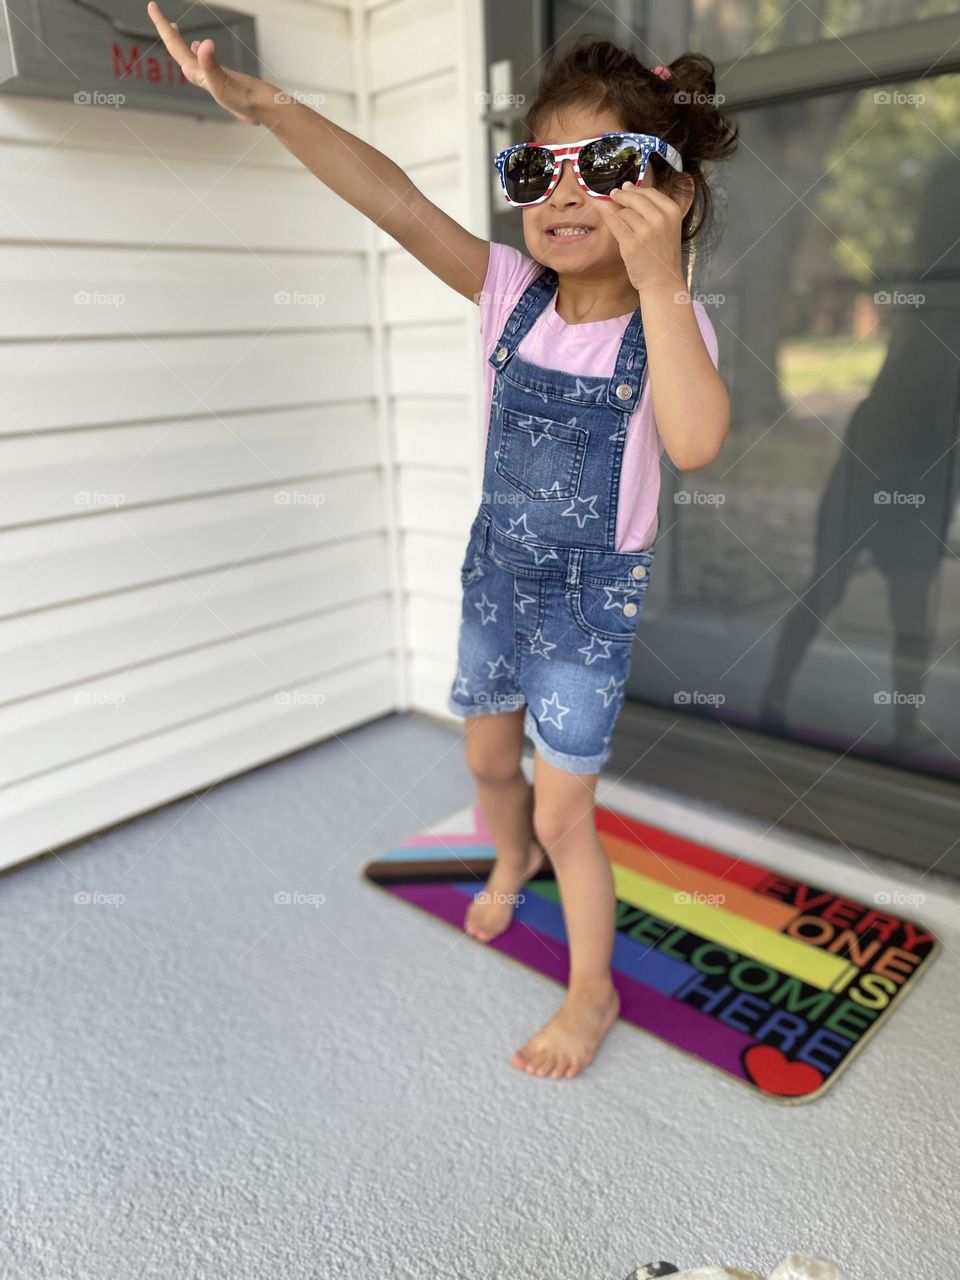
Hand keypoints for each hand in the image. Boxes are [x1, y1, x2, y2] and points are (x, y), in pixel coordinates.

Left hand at [146, 1, 277, 124]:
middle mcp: (204, 78)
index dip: (163, 27)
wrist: (268, 113)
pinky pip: (204, 62)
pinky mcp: (225, 80)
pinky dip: (198, 51)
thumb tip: (202, 43)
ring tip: (172, 28)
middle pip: (178, 51)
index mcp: (200, 76)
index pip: (176, 48)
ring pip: (189, 57)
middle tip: (155, 10)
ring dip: (179, 42)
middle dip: (166, 32)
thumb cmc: (249, 102)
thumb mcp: (226, 82)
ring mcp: (214, 79)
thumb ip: (212, 65)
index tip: (152, 6)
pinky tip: (198, 48)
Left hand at [594, 181, 686, 295]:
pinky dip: (607, 216)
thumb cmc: (662, 253)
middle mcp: (660, 219)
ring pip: (624, 211)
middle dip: (622, 195)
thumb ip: (651, 208)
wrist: (662, 280)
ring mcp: (646, 231)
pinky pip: (614, 223)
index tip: (625, 189)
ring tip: (623, 224)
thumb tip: (626, 187)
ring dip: (619, 215)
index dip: (635, 189)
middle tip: (613, 195)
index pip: (649, 192)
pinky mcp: (631, 243)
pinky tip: (602, 212)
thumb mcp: (666, 226)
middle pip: (635, 197)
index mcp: (672, 211)